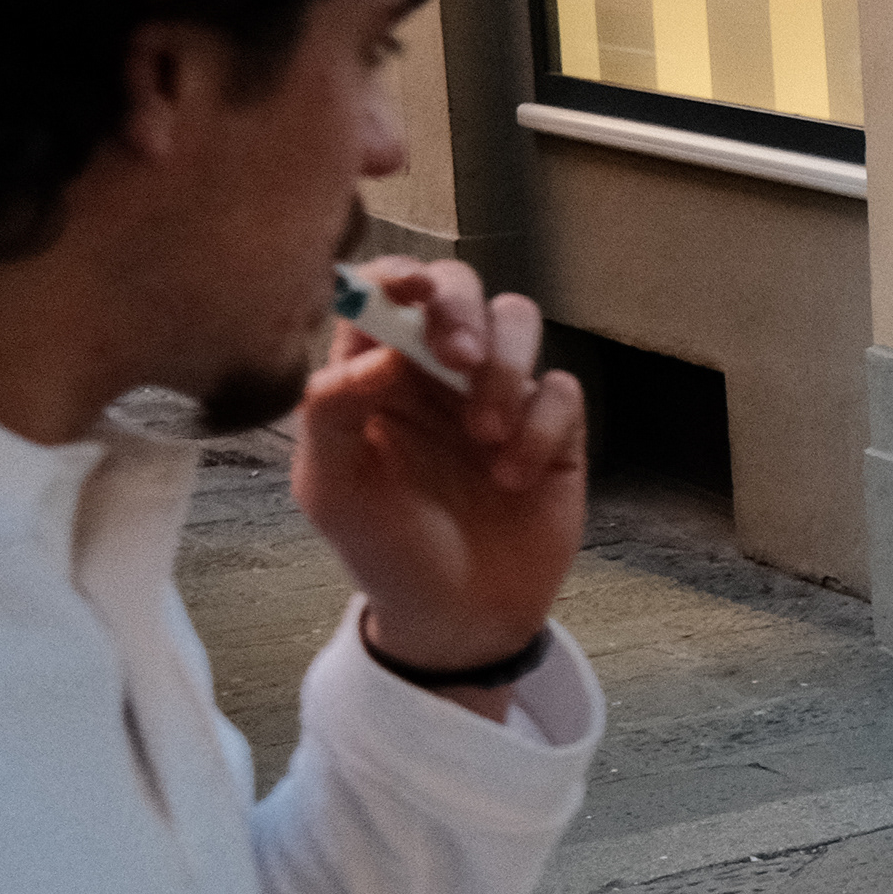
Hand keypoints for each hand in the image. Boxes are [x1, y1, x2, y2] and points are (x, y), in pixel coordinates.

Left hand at [293, 258, 586, 701]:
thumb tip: (380, 352)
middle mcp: (435, 371)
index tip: (408, 292)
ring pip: (518, 320)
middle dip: (460, 308)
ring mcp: (498, 394)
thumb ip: (332, 413)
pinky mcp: (553, 428)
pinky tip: (515, 479)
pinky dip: (541, 428)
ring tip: (484, 434)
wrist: (459, 618)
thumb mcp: (333, 490)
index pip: (381, 292)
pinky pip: (561, 391)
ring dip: (505, 366)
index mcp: (373, 372)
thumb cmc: (385, 552)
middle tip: (457, 358)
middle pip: (459, 286)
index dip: (395, 275)